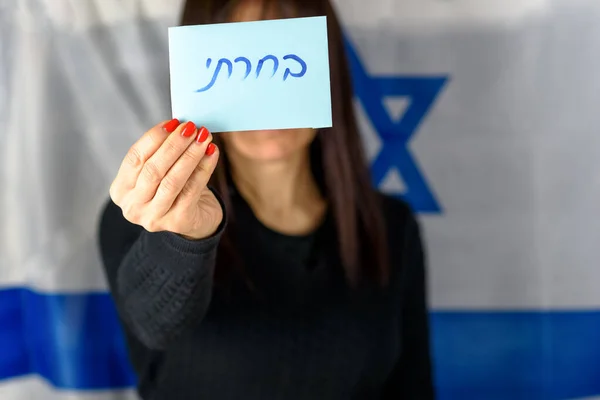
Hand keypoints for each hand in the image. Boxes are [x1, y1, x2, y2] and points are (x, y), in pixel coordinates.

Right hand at [110, 119, 222, 239]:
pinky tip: (211, 153)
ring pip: (172, 180)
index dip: (154, 138)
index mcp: (121, 190)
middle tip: (191, 127)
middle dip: (174, 145)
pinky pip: (192, 190)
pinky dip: (204, 168)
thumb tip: (180, 125)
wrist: (196, 220)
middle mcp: (133, 206)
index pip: (135, 158)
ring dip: (190, 155)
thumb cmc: (176, 190)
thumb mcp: (161, 171)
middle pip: (153, 169)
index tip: (173, 123)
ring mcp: (154, 217)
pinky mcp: (178, 222)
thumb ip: (162, 152)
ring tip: (204, 137)